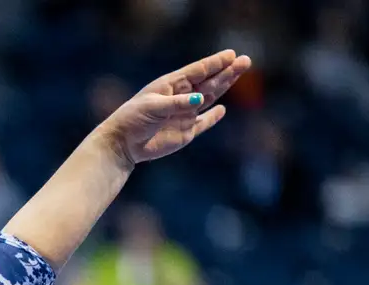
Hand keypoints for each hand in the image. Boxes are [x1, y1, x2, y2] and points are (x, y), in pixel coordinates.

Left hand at [96, 50, 253, 165]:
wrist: (123, 144)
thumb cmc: (133, 119)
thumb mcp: (153, 107)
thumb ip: (177, 103)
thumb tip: (201, 100)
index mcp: (171, 85)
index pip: (198, 71)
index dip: (215, 63)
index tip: (231, 55)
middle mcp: (181, 98)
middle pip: (209, 82)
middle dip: (227, 72)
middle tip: (246, 61)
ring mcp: (184, 115)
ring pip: (210, 98)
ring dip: (224, 86)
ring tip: (239, 73)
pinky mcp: (185, 132)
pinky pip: (203, 123)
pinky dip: (212, 117)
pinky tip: (222, 109)